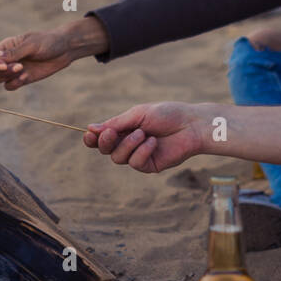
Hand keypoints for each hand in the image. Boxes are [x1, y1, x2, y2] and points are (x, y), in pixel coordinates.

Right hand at [0, 30, 75, 89]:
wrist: (65, 50)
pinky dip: (14, 84)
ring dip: (7, 78)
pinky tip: (25, 77)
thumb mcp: (31, 45)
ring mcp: (14, 69)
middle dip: (1, 71)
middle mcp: (8, 58)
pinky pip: (9, 86)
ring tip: (22, 71)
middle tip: (19, 67)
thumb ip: (13, 52)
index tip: (4, 64)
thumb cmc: (48, 42)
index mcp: (7, 46)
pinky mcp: (22, 78)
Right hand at [84, 102, 203, 173]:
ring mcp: (138, 156)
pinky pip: (135, 163)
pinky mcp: (149, 166)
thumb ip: (116, 123)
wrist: (191, 124)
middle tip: (110, 133)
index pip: (101, 138)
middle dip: (105, 142)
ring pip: (118, 158)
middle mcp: (128, 144)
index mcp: (124, 129)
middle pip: (105, 150)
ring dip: (128, 145)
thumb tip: (91, 128)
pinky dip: (142, 151)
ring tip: (143, 133)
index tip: (89, 134)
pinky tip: (153, 142)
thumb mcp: (138, 114)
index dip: (92, 139)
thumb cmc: (167, 114)